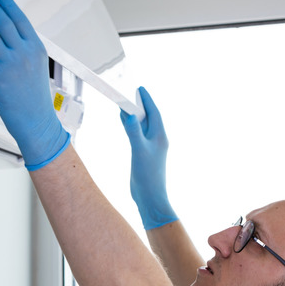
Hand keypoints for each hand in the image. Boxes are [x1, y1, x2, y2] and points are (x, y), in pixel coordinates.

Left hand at [0, 0, 68, 169]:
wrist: (35, 120)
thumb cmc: (35, 94)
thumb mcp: (37, 64)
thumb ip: (23, 45)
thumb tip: (3, 25)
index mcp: (36, 48)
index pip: (20, 18)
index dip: (7, 3)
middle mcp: (23, 54)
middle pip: (3, 22)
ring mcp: (8, 65)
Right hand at [120, 87, 177, 228]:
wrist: (149, 197)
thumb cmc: (148, 175)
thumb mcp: (139, 150)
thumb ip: (133, 132)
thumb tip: (128, 115)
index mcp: (160, 136)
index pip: (154, 113)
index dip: (147, 100)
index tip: (140, 89)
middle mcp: (157, 139)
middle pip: (148, 117)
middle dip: (140, 105)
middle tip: (131, 94)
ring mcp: (150, 147)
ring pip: (142, 126)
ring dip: (134, 115)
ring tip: (125, 105)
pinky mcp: (143, 153)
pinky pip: (137, 134)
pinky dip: (131, 126)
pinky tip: (125, 123)